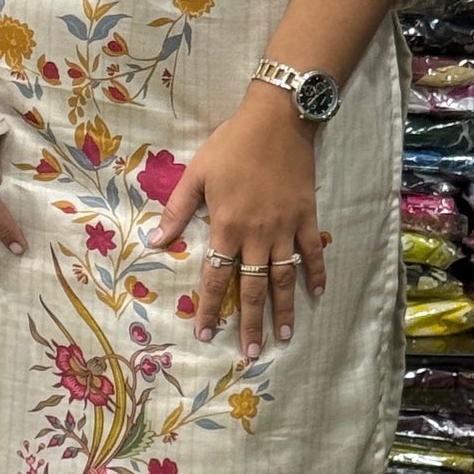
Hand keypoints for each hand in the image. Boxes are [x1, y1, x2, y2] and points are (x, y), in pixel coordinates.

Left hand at [153, 87, 326, 360]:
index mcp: (227, 226)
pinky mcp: (307, 218)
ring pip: (284, 278)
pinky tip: (316, 294)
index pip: (215, 277)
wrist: (277, 121)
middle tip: (249, 352)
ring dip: (284, 310)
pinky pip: (312, 253)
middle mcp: (257, 235)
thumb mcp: (196, 173)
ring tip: (284, 337)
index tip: (205, 333)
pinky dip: (315, 274)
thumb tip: (157, 241)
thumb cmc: (231, 145)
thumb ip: (177, 210)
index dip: (209, 307)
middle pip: (252, 288)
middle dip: (249, 323)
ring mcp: (285, 229)